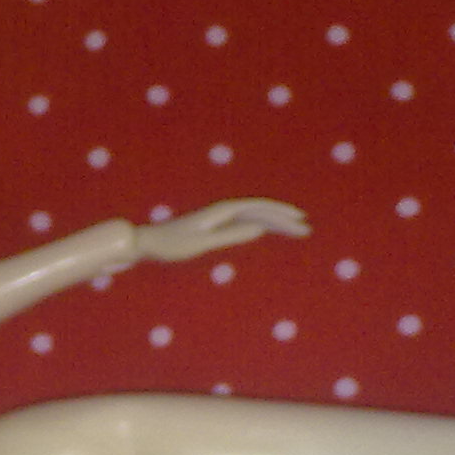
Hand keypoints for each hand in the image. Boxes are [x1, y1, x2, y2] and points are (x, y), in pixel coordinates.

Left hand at [134, 199, 310, 262]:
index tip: (300, 222)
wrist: (148, 242)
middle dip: (284, 219)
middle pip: (261, 211)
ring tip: (295, 231)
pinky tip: (269, 232)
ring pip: (254, 216)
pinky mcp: (215, 226)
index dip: (281, 215)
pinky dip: (261, 226)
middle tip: (306, 229)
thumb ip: (231, 235)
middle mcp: (224, 211)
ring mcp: (220, 218)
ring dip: (275, 223)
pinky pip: (245, 223)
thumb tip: (259, 229)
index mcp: (223, 211)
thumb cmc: (172, 245)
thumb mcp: (203, 242)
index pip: (259, 209)